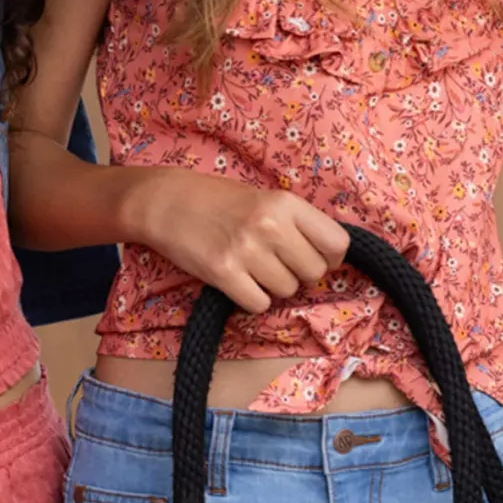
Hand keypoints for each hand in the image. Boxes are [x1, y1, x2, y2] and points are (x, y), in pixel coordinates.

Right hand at [128, 170, 349, 313]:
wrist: (166, 202)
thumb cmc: (217, 200)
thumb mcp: (264, 197)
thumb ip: (296, 222)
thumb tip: (328, 257)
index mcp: (285, 202)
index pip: (337, 243)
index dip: (331, 258)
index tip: (315, 258)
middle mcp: (270, 225)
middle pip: (314, 272)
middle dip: (299, 274)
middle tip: (275, 263)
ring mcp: (247, 250)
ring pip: (286, 291)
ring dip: (272, 287)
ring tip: (251, 267)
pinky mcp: (224, 273)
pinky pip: (258, 304)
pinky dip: (251, 299)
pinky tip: (237, 281)